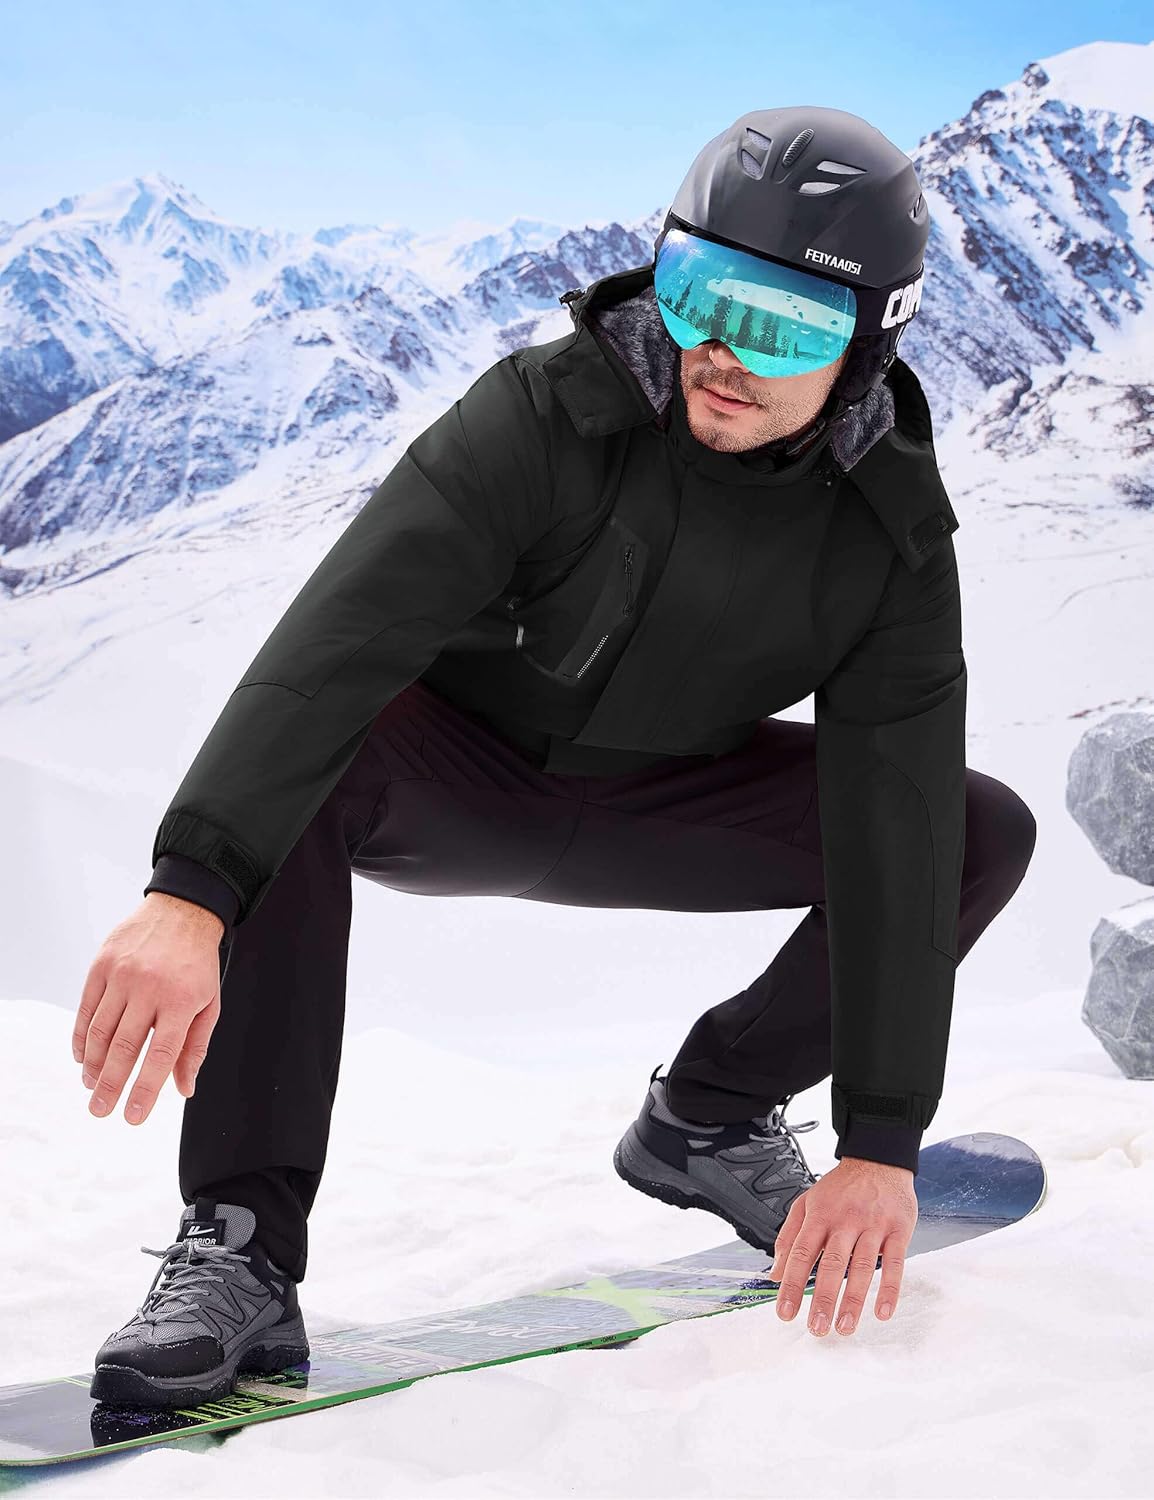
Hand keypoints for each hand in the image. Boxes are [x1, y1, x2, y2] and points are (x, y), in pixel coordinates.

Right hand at [73, 893, 224, 1125]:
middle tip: (100, 1111)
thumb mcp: (209, 1003)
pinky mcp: (102, 965)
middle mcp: (150, 988)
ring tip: (92, 1086)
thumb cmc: (197, 963)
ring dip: (93, 1064)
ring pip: (100, 1030)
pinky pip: (86, 1007)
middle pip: (124, 1047)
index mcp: (181, 1001)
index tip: (133, 1116)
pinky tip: (82, 1057)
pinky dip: (81, 1036)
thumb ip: (195, 1047)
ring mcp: (123, 975)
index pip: (160, 1055)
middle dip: (110, 1084)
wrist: (182, 911)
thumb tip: (184, 1088)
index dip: (145, 1089)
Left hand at [767, 1155, 917, 1336]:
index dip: (792, 1285)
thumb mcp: (806, 1203)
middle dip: (823, 1299)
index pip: (801, 1254)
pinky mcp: (898, 1231)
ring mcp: (873, 1226)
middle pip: (832, 1264)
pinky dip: (890, 1289)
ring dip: (854, 1301)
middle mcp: (845, 1221)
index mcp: (819, 1216)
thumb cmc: (840, 1189)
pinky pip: (896, 1263)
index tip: (785, 1313)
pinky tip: (882, 1312)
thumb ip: (789, 1237)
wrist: (878, 1160)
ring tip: (844, 1327)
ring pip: (863, 1267)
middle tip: (817, 1329)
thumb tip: (775, 1274)